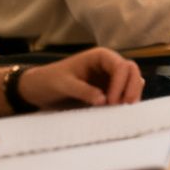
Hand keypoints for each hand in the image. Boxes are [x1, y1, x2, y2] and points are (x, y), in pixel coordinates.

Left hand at [19, 48, 144, 109]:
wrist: (37, 90)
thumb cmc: (48, 81)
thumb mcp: (63, 84)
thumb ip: (83, 90)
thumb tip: (104, 100)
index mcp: (100, 57)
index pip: (122, 66)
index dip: (121, 83)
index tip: (112, 102)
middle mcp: (108, 65)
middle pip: (132, 72)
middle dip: (132, 88)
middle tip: (124, 107)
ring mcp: (110, 78)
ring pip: (132, 82)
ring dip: (131, 95)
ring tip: (121, 111)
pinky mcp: (108, 90)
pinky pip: (124, 93)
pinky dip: (125, 101)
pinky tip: (118, 111)